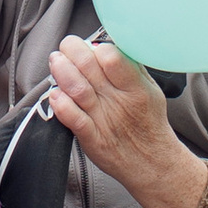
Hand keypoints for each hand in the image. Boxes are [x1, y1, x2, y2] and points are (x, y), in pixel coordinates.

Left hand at [46, 36, 207, 207]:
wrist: (152, 164)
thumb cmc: (149, 124)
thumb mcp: (151, 90)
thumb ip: (132, 67)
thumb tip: (112, 43)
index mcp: (136, 88)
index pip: (113, 58)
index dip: (96, 46)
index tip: (90, 44)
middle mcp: (119, 102)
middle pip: (89, 68)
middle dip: (72, 51)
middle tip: (66, 46)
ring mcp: (103, 120)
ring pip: (78, 89)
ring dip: (62, 72)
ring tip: (56, 61)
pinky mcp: (92, 138)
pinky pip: (73, 119)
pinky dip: (61, 105)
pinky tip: (55, 94)